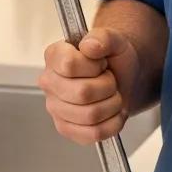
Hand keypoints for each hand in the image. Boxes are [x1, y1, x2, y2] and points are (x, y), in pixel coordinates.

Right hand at [38, 28, 138, 144]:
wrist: (122, 78)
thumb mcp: (115, 40)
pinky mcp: (65, 128)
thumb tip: (89, 45)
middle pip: (82, 93)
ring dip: (112, 105)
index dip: (94, 66)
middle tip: (109, 80)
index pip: (70, 65)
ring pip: (90, 115)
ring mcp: (55, 108)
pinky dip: (112, 123)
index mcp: (55, 55)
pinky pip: (93, 134)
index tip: (101, 63)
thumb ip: (103, 37)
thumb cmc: (113, 58)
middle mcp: (49, 82)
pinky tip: (111, 111)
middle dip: (107, 86)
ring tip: (111, 94)